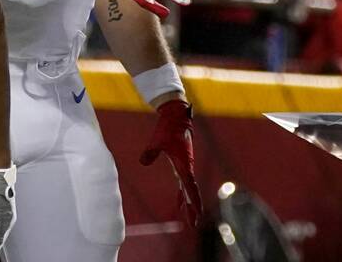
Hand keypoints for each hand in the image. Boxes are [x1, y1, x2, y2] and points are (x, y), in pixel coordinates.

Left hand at [140, 100, 201, 225]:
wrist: (176, 117)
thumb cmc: (168, 129)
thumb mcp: (157, 141)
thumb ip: (151, 152)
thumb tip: (143, 162)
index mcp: (184, 164)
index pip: (190, 186)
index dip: (193, 199)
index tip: (198, 212)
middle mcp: (187, 167)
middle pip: (191, 192)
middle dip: (193, 208)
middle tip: (195, 224)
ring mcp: (185, 167)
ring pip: (189, 189)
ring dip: (189, 204)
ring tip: (191, 219)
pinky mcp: (182, 164)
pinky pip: (184, 183)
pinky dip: (182, 194)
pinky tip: (179, 204)